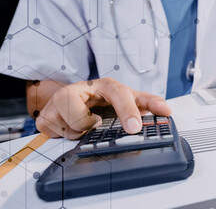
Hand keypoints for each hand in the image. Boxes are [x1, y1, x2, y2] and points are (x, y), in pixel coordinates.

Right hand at [35, 78, 171, 139]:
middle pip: (84, 120)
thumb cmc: (102, 99)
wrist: (70, 98)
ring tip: (84, 123)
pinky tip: (69, 125)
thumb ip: (146, 103)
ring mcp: (58, 100)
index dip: (128, 110)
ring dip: (80, 132)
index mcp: (105, 85)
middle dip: (90, 127)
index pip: (118, 94)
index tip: (136, 127)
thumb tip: (166, 110)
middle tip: (97, 124)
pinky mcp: (44, 115)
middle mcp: (79, 89)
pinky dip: (66, 135)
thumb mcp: (126, 98)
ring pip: (72, 129)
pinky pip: (57, 135)